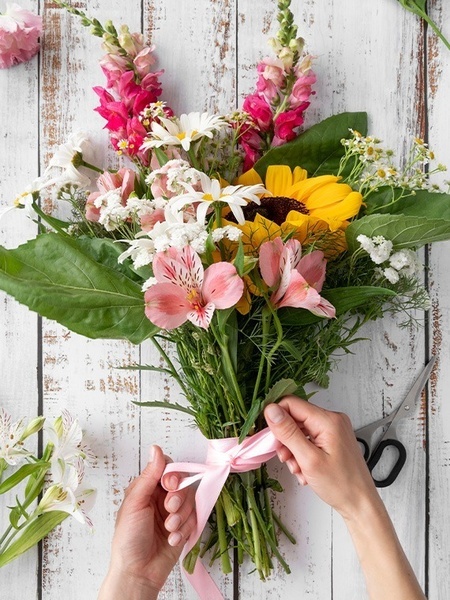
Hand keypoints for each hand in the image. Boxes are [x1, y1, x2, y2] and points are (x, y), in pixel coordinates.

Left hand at [98, 445, 195, 599]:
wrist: (138, 573)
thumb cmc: (128, 539)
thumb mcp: (135, 504)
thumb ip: (149, 476)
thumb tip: (156, 449)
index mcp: (147, 488)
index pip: (168, 468)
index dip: (172, 475)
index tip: (168, 485)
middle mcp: (161, 497)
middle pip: (183, 483)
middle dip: (178, 497)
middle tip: (169, 509)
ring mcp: (174, 512)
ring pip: (190, 501)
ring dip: (181, 517)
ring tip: (168, 530)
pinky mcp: (184, 527)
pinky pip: (194, 519)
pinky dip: (184, 530)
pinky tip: (171, 540)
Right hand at [264, 397, 425, 598]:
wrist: (360, 504)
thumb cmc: (340, 485)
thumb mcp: (309, 459)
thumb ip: (288, 433)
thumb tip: (271, 410)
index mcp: (328, 420)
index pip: (291, 404)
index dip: (276, 418)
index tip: (270, 438)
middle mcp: (332, 420)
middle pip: (295, 417)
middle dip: (285, 439)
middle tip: (286, 459)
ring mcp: (333, 429)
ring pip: (300, 430)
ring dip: (293, 449)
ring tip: (298, 469)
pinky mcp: (332, 439)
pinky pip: (308, 439)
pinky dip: (302, 453)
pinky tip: (305, 469)